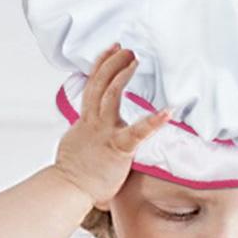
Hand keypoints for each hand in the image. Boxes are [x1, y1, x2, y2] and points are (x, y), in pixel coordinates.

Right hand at [54, 43, 171, 206]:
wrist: (69, 189)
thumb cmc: (77, 175)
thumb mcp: (79, 147)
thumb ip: (87, 136)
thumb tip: (90, 139)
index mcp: (86, 122)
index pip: (92, 87)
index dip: (100, 66)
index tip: (110, 50)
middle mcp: (94, 122)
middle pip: (99, 83)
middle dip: (112, 62)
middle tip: (125, 49)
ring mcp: (105, 133)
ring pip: (110, 95)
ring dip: (121, 74)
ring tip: (134, 59)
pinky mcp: (118, 148)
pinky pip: (137, 132)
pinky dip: (153, 121)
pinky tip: (168, 111)